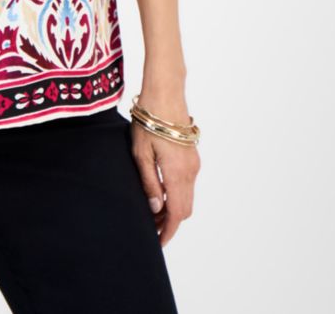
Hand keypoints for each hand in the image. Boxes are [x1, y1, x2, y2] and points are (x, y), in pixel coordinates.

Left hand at [129, 90, 200, 246]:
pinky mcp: (192, 155)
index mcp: (177, 173)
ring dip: (173, 207)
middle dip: (169, 222)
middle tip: (150, 227)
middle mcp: (190, 171)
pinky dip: (176, 194)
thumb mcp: (140, 152)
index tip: (157, 242)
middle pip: (184, 209)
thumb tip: (155, 208)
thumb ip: (148, 182)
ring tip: (152, 210)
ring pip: (187, 196)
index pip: (176, 213)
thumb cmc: (148, 120)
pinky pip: (187, 183)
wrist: (165, 92)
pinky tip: (161, 191)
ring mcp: (193, 163)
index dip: (168, 231)